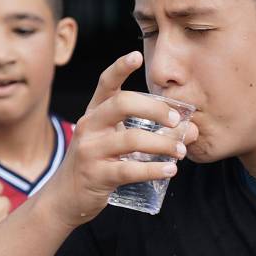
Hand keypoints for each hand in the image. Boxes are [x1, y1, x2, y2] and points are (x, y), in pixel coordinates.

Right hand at [42, 51, 196, 229]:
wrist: (64, 199)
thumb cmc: (97, 165)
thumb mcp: (115, 143)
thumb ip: (151, 134)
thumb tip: (191, 131)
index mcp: (94, 114)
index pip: (105, 84)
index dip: (120, 68)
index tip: (136, 56)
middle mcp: (89, 127)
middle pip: (122, 104)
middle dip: (155, 109)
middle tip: (177, 121)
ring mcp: (90, 151)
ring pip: (130, 140)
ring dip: (162, 144)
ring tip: (180, 151)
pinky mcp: (95, 175)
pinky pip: (128, 170)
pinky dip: (153, 170)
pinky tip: (169, 170)